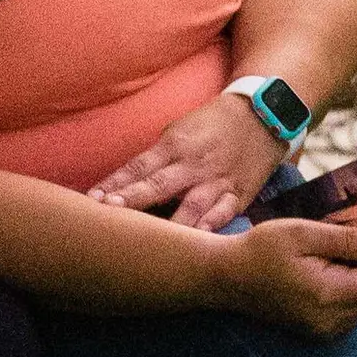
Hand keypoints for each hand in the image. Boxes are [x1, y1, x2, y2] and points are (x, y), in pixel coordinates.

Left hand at [88, 91, 282, 227]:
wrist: (263, 116)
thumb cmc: (213, 124)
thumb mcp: (180, 130)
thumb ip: (158, 158)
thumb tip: (130, 184)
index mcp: (176, 144)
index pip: (139, 166)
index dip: (116, 183)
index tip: (93, 199)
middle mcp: (194, 164)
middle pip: (160, 184)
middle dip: (134, 199)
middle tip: (110, 213)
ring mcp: (218, 180)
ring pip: (192, 204)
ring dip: (170, 222)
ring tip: (151, 240)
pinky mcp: (239, 194)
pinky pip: (225, 212)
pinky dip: (212, 225)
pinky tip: (198, 240)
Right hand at [220, 215, 356, 339]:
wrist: (227, 277)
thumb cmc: (262, 249)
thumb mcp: (304, 233)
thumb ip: (348, 240)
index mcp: (329, 296)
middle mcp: (331, 321)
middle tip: (337, 246)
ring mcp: (323, 331)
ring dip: (355, 280)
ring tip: (324, 260)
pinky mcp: (316, 332)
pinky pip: (347, 312)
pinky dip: (343, 292)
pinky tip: (319, 276)